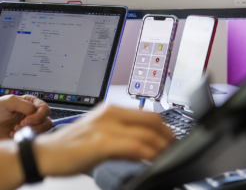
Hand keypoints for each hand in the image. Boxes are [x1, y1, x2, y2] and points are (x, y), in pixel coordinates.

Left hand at [0, 95, 51, 138]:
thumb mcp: (9, 101)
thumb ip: (26, 104)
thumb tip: (36, 113)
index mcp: (31, 104)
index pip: (45, 109)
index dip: (38, 116)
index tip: (26, 120)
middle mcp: (34, 114)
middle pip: (47, 120)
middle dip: (34, 125)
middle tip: (20, 126)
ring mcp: (31, 126)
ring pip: (43, 131)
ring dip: (30, 132)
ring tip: (16, 131)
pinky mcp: (28, 136)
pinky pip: (34, 139)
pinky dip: (25, 138)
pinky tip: (13, 136)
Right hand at [34, 105, 174, 176]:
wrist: (46, 153)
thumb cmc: (72, 145)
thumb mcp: (101, 134)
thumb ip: (122, 136)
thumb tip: (145, 146)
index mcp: (112, 109)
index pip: (148, 114)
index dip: (165, 128)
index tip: (171, 139)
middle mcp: (110, 113)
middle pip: (151, 120)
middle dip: (168, 136)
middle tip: (174, 149)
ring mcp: (105, 126)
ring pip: (145, 133)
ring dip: (161, 147)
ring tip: (167, 157)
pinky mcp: (100, 141)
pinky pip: (133, 146)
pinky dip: (147, 154)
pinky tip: (151, 161)